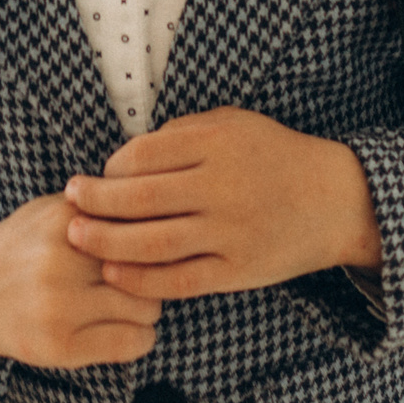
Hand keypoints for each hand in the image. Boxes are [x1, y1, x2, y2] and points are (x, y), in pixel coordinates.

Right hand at [0, 193, 162, 370]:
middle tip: (140, 276)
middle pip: (148, 267)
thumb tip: (159, 208)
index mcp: (63, 221)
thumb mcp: (52, 210)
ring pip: (146, 306)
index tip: (149, 241)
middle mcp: (59, 263)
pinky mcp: (61, 347)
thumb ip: (100, 205)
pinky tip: (125, 328)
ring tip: (129, 302)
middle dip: (153, 272)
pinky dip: (140, 337)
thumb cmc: (23, 247)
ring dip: (146, 307)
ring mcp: (59, 308)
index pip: (141, 226)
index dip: (151, 234)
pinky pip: (132, 343)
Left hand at [62, 108, 379, 300]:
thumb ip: (183, 133)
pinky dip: (141, 279)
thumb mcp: (234, 123)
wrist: (334, 200)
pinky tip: (114, 273)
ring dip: (105, 242)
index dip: (110, 166)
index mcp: (217, 144)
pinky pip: (178, 279)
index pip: (143, 154)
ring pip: (152, 242)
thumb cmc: (274, 156)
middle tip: (69, 202)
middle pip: (139, 198)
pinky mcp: (236, 270)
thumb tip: (126, 155)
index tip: (98, 173)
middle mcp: (221, 187)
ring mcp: (229, 232)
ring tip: (77, 238)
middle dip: (95, 202)